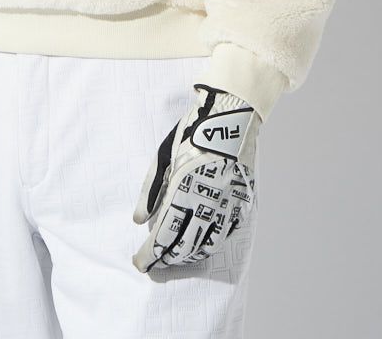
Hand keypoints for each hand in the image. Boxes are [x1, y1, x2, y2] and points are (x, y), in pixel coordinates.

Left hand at [131, 83, 259, 271]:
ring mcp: (230, 204)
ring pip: (207, 245)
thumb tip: (139, 221)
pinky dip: (209, 244)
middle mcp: (210, 201)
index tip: (139, 263)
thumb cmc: (193, 131)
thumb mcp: (164, 156)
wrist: (233, 114)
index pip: (165, 233)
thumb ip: (151, 191)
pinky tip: (197, 245)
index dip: (150, 254)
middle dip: (166, 259)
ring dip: (187, 256)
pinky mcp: (243, 202)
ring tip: (172, 258)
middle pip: (185, 245)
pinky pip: (225, 234)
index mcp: (186, 188)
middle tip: (153, 266)